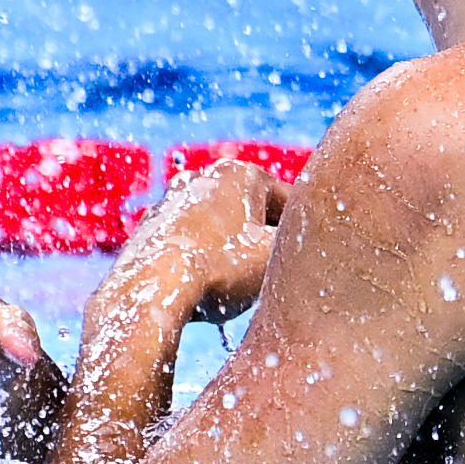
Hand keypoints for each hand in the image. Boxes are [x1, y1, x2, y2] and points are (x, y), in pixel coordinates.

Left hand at [108, 157, 289, 324]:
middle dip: (263, 242)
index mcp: (241, 174)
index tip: (307, 261)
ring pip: (220, 228)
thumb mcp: (277, 255)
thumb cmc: (221, 268)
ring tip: (238, 285)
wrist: (152, 290)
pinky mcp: (152, 228)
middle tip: (273, 276)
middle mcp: (204, 177)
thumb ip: (301, 241)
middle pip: (252, 213)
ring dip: (233, 251)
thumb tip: (312, 243)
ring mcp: (172, 200)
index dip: (301, 234)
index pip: (290, 202)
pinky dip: (203, 260)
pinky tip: (207, 287)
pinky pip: (191, 243)